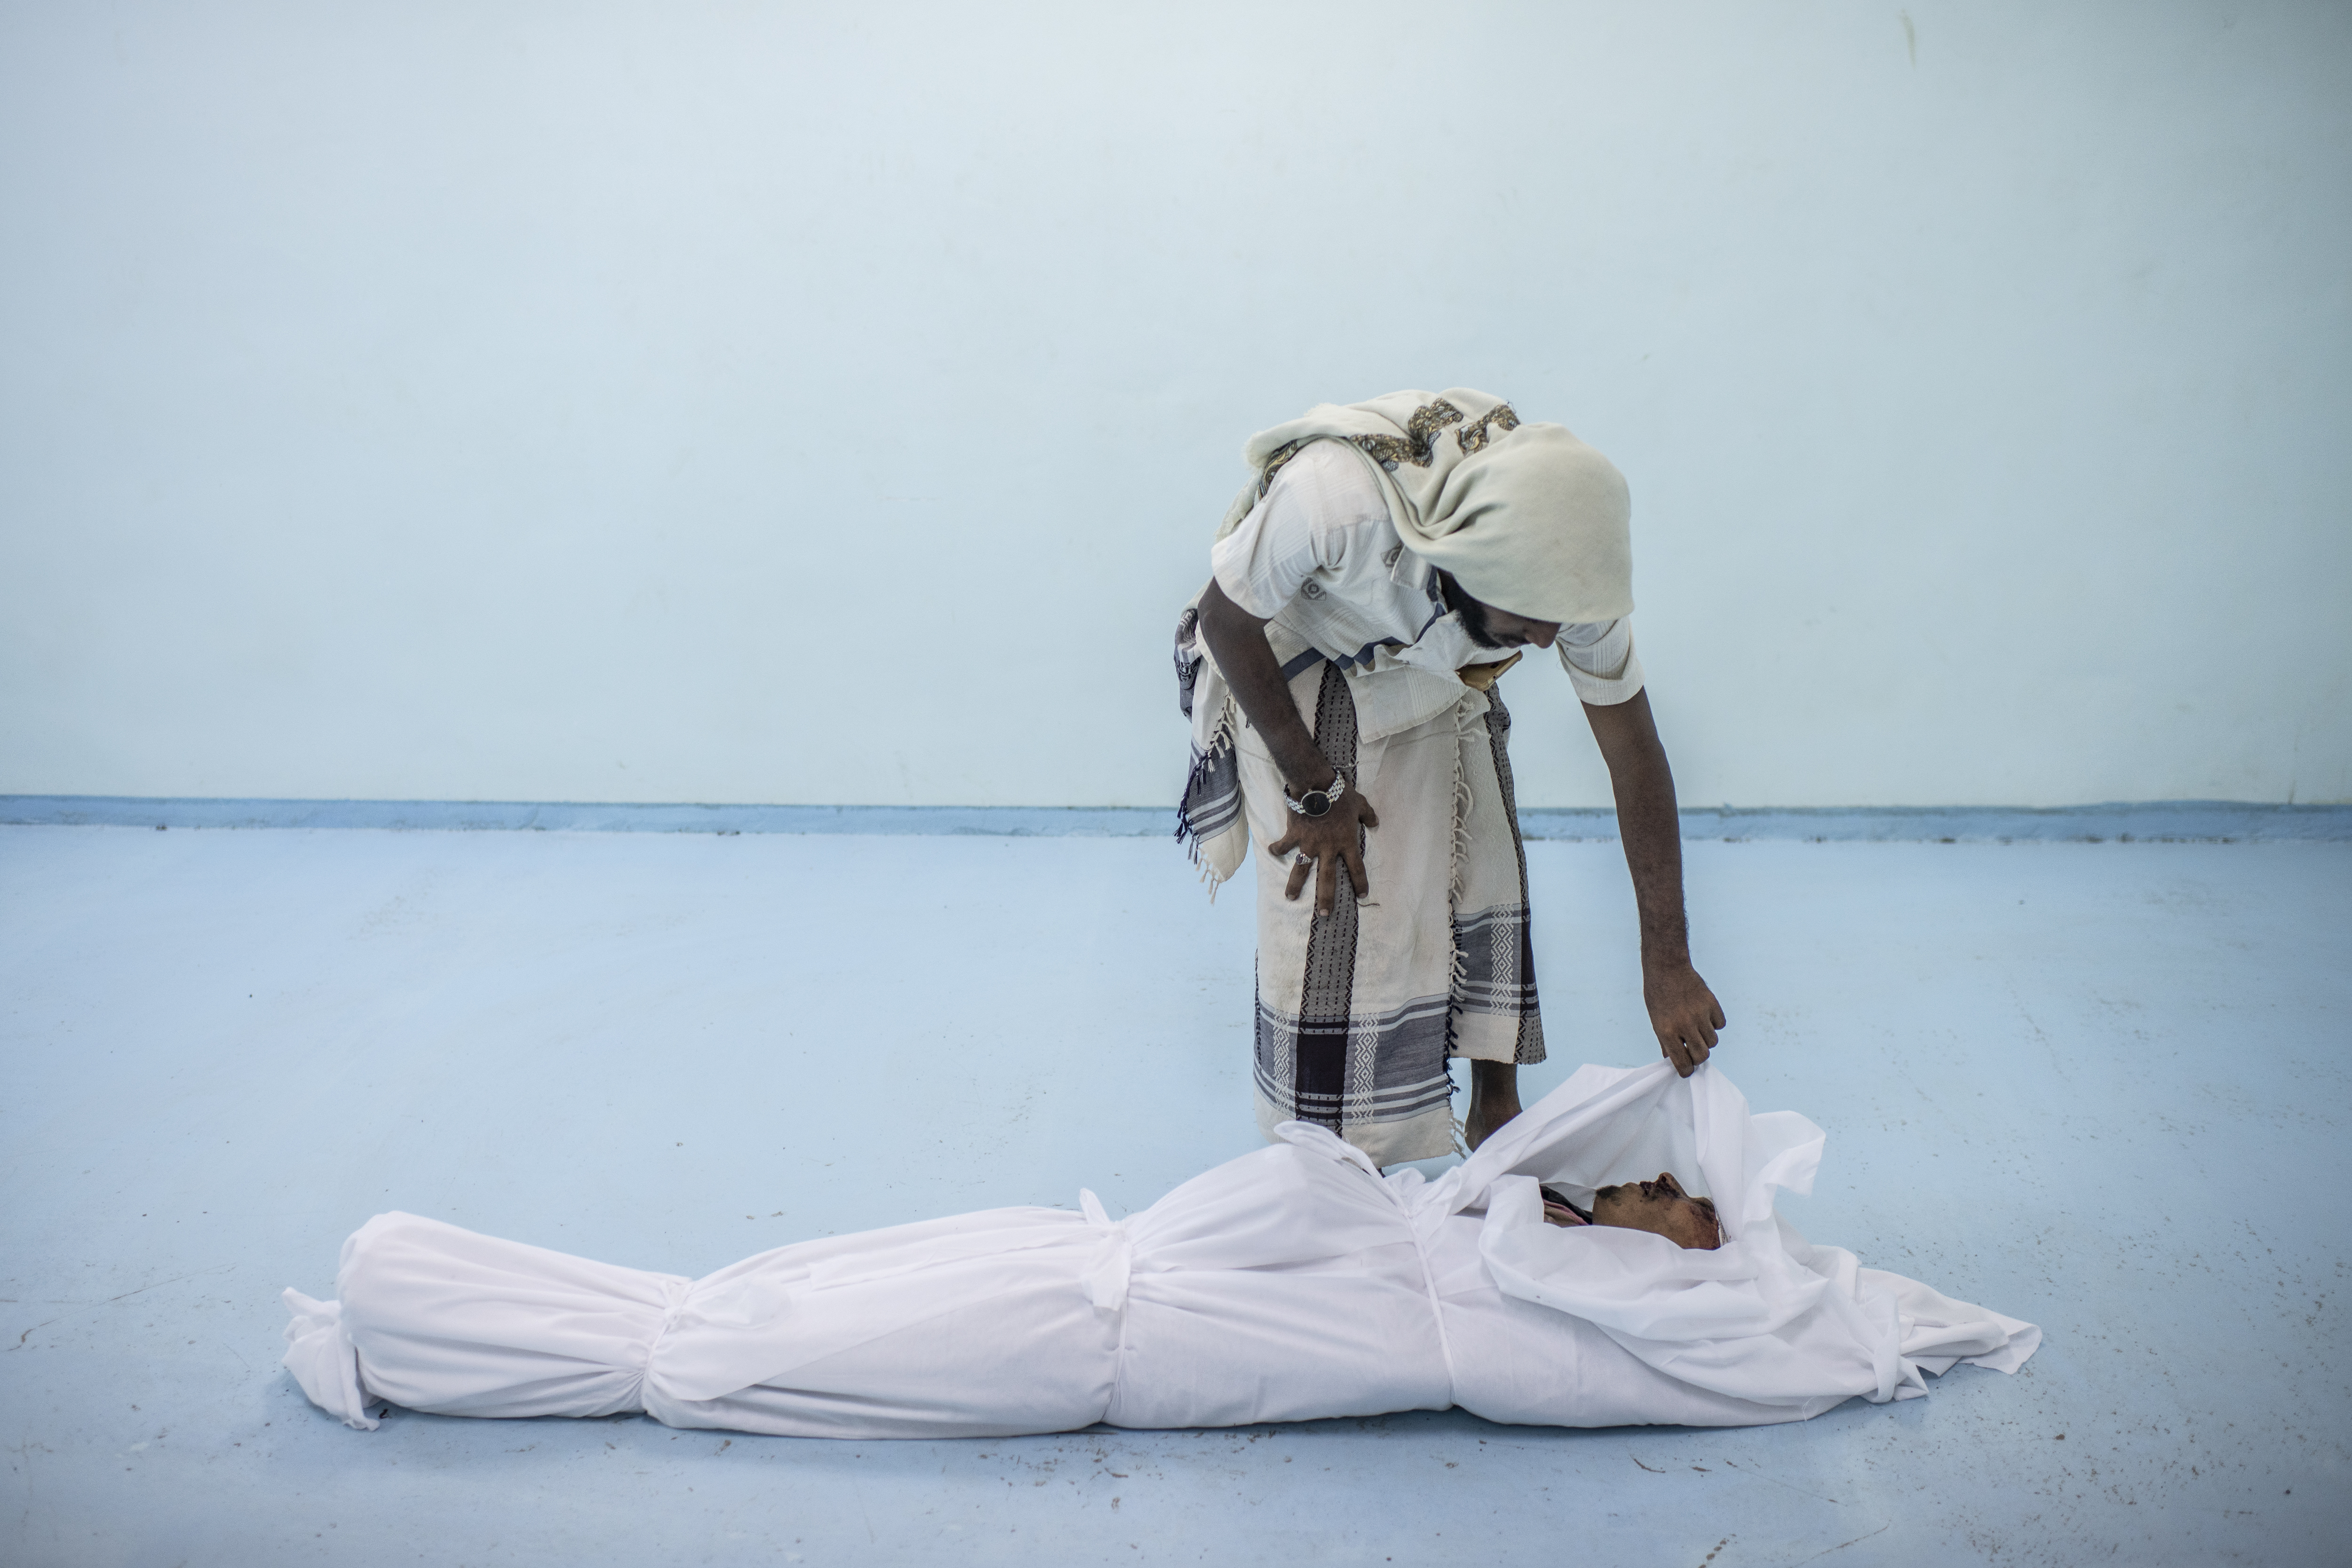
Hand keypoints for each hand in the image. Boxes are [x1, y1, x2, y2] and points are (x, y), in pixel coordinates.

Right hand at [1267, 792, 1379, 915]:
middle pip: (1327, 878)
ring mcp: (1309, 843)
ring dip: (1295, 884)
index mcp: (1346, 842)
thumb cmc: (1340, 794)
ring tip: (1289, 897)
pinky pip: (1284, 845)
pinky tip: (1272, 852)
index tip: (1362, 896)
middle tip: (1325, 913)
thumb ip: (1368, 814)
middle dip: (1326, 897)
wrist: (1316, 786)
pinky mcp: (1294, 835)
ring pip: (1301, 869)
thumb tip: (1375, 822)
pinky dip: (1277, 848)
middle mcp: (1327, 848)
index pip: (1356, 867)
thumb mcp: (1360, 803)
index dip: (1360, 883)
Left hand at [1644, 959, 1724, 1076]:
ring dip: (1706, 1039)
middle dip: (1698, 1057)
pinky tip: (1704, 1015)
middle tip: (1693, 1049)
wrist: (1667, 967)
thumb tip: (1674, 1061)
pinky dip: (1714, 1023)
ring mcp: (1700, 1014)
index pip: (1682, 1063)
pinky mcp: (1712, 1004)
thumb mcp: (1656, 1020)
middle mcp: (1684, 1025)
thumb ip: (1665, 1042)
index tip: (1687, 1070)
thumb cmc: (1658, 995)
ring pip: (1713, 1041)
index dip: (1686, 1070)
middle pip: (1702, 1055)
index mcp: (1666, 1031)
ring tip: (1697, 1028)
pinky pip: (1720, 1024)